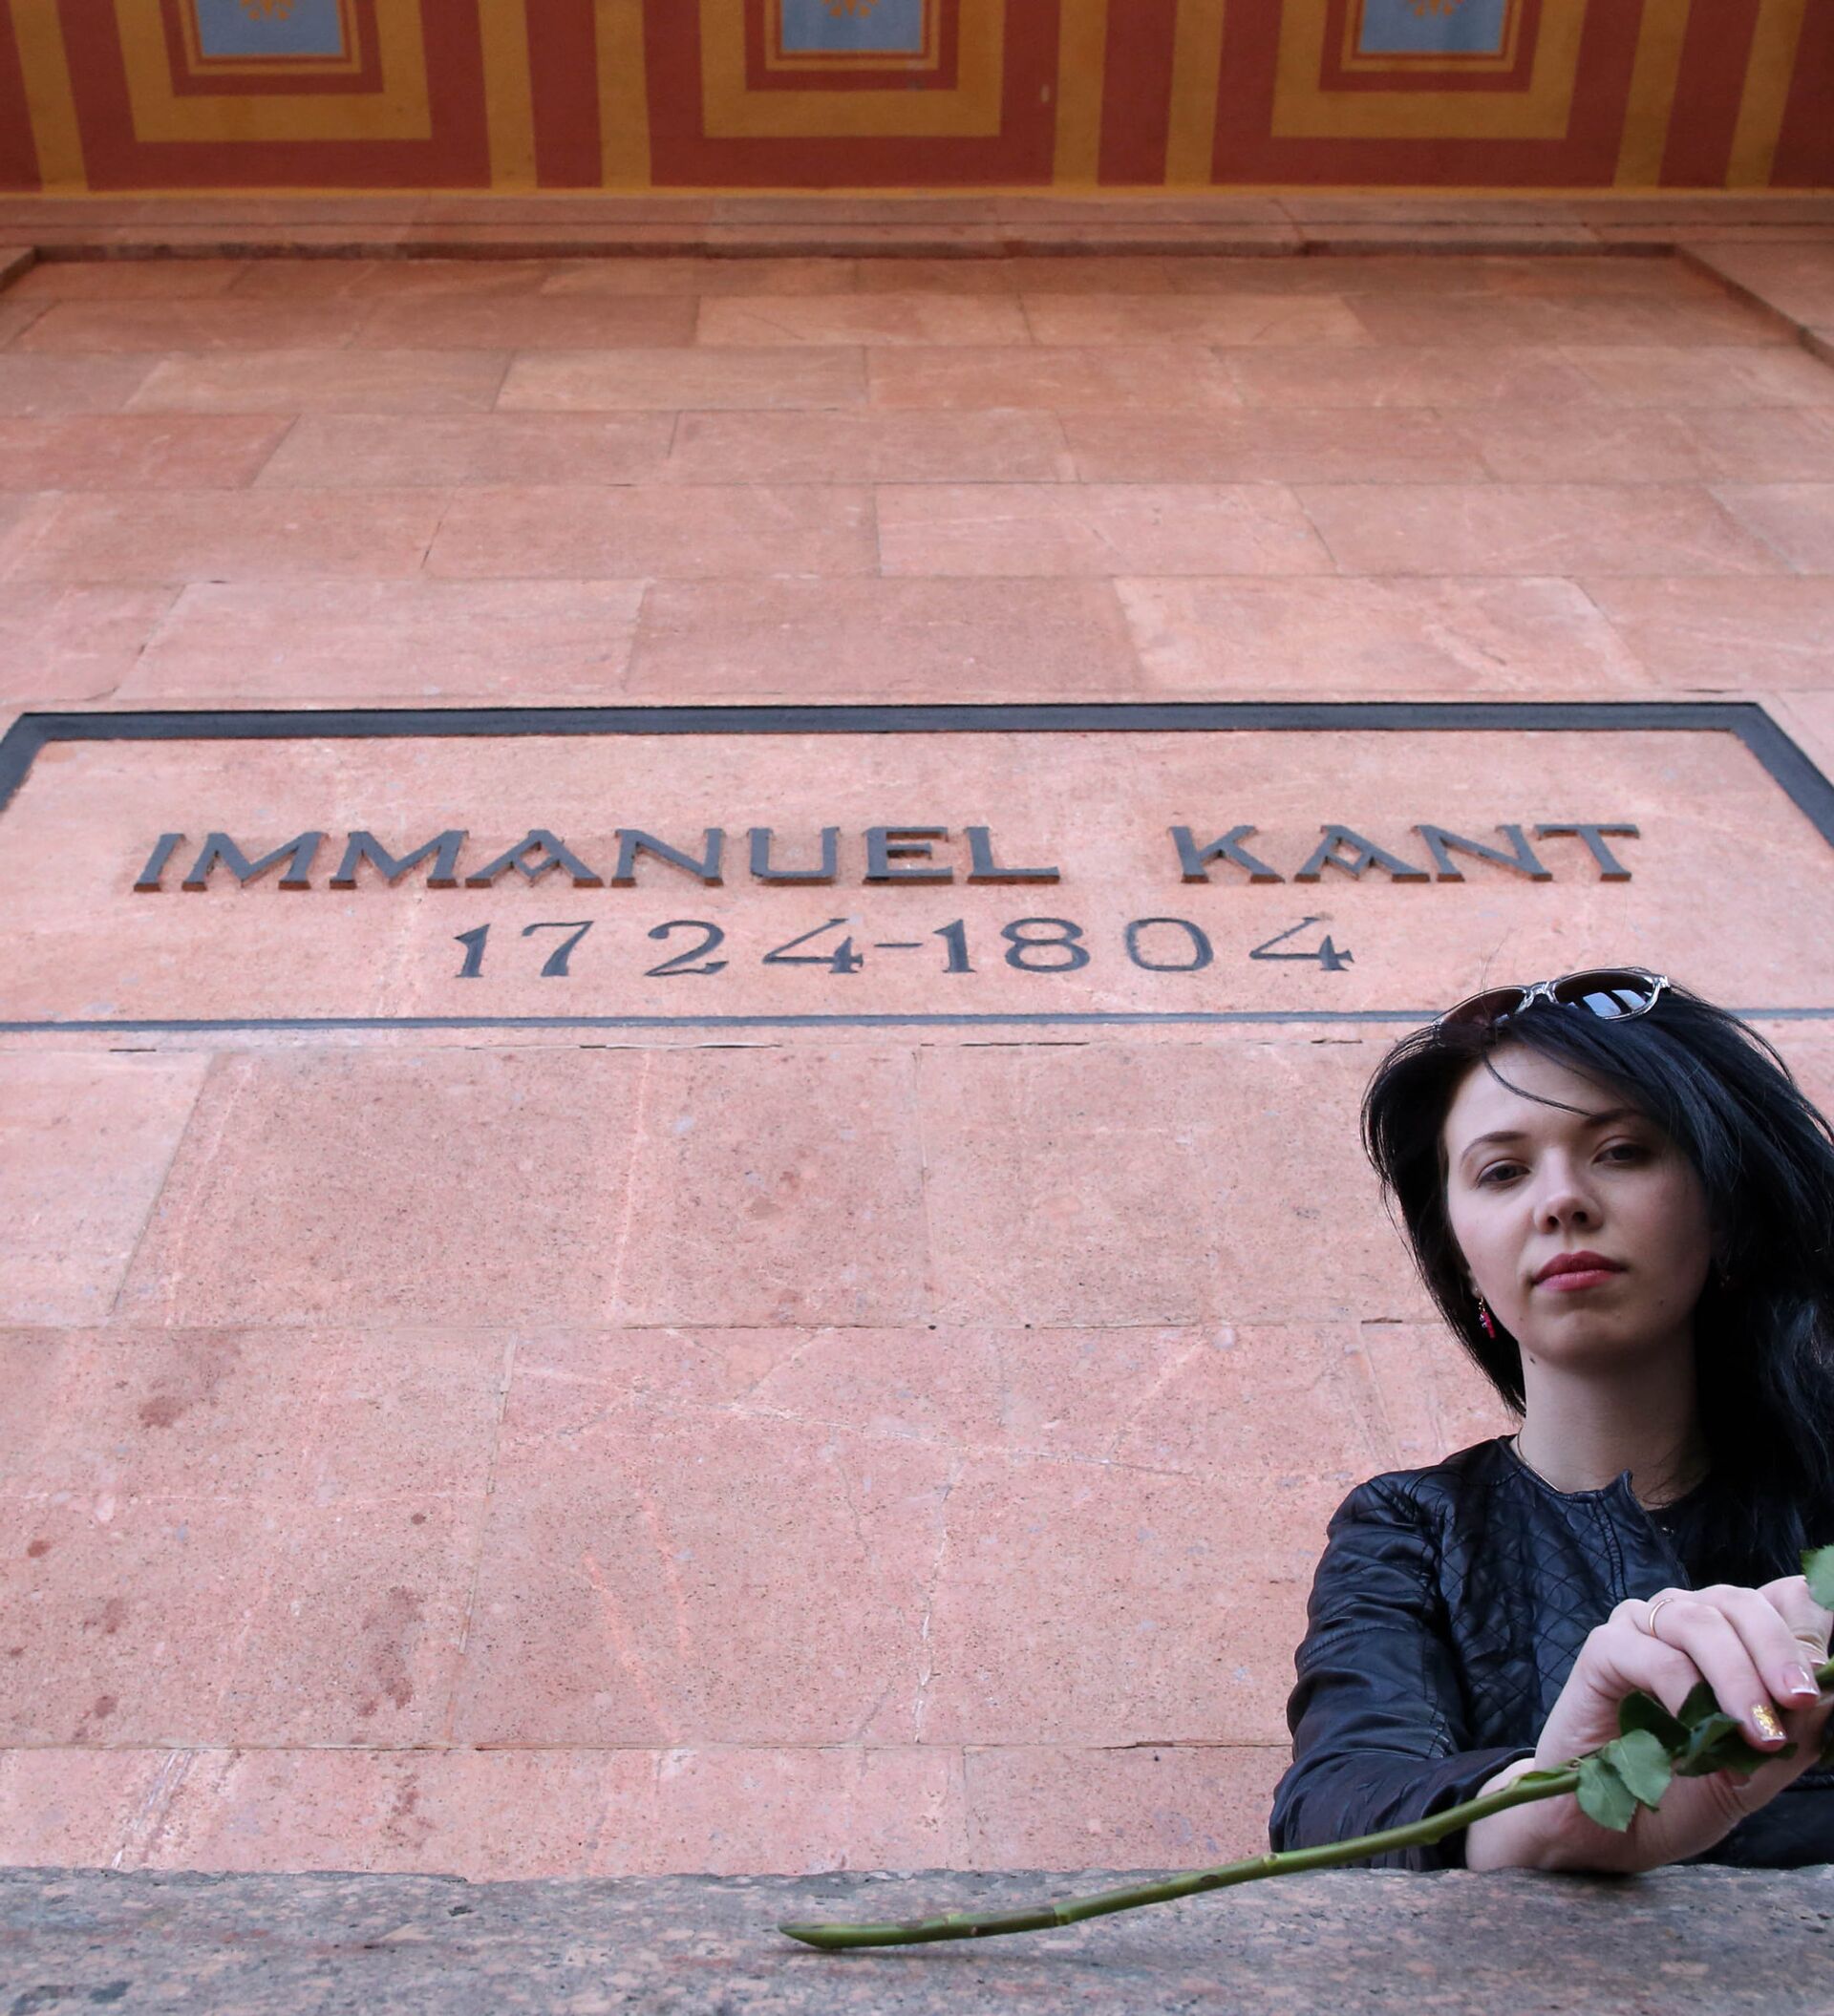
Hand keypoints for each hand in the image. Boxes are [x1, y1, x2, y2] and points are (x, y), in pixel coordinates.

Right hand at [1466, 1575, 1833, 1871]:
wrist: (1607, 1832)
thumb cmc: (1682, 1797)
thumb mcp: (1758, 1772)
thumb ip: (1797, 1733)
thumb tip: (1828, 1688)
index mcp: (1732, 1639)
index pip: (1781, 1598)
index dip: (1810, 1620)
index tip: (1825, 1671)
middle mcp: (1687, 1621)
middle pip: (1741, 1602)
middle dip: (1780, 1650)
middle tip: (1800, 1701)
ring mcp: (1642, 1630)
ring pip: (1699, 1620)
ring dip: (1738, 1675)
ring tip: (1759, 1733)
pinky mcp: (1603, 1650)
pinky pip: (1652, 1655)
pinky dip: (1685, 1691)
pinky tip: (1697, 1733)